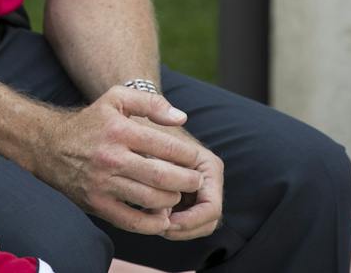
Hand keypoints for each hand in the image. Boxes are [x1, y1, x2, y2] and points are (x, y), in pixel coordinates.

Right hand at [32, 86, 209, 235]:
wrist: (50, 146)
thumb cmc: (91, 122)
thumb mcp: (116, 99)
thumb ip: (151, 102)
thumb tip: (181, 118)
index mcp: (119, 130)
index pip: (165, 146)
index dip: (187, 155)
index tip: (195, 159)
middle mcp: (111, 157)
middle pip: (161, 176)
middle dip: (186, 181)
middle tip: (196, 181)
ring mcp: (103, 183)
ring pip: (150, 199)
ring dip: (172, 199)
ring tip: (178, 194)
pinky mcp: (97, 204)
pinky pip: (131, 220)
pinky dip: (152, 224)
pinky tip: (162, 217)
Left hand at [145, 122, 223, 239]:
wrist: (139, 123)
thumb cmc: (144, 132)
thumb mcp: (151, 147)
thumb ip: (159, 176)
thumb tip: (162, 211)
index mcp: (208, 166)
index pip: (211, 208)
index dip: (189, 222)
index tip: (165, 222)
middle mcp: (208, 178)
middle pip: (207, 221)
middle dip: (183, 228)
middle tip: (159, 227)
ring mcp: (200, 187)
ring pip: (198, 225)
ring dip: (177, 228)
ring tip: (154, 221)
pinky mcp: (188, 193)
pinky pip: (186, 219)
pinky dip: (171, 222)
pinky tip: (150, 216)